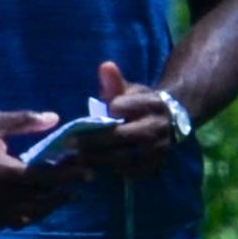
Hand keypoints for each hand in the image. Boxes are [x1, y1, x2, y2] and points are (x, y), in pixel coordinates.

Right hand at [0, 109, 84, 225]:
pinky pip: (13, 221)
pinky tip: (39, 204)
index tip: (86, 170)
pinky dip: (30, 216)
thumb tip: (54, 118)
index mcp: (3, 171)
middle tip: (79, 181)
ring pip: (30, 215)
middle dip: (63, 192)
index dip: (68, 175)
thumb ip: (24, 121)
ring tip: (64, 194)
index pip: (44, 178)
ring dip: (49, 206)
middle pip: (41, 201)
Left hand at [69, 62, 175, 178]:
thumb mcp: (130, 89)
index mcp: (152, 104)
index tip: (89, 116)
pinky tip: (94, 168)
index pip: (122, 107)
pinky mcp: (156, 165)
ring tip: (75, 158)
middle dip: (93, 141)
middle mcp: (157, 127)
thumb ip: (115, 82)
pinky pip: (131, 172)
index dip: (109, 110)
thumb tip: (105, 66)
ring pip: (124, 157)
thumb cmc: (140, 103)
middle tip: (69, 143)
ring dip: (97, 159)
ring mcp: (158, 149)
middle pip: (120, 136)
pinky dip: (112, 171)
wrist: (169, 121)